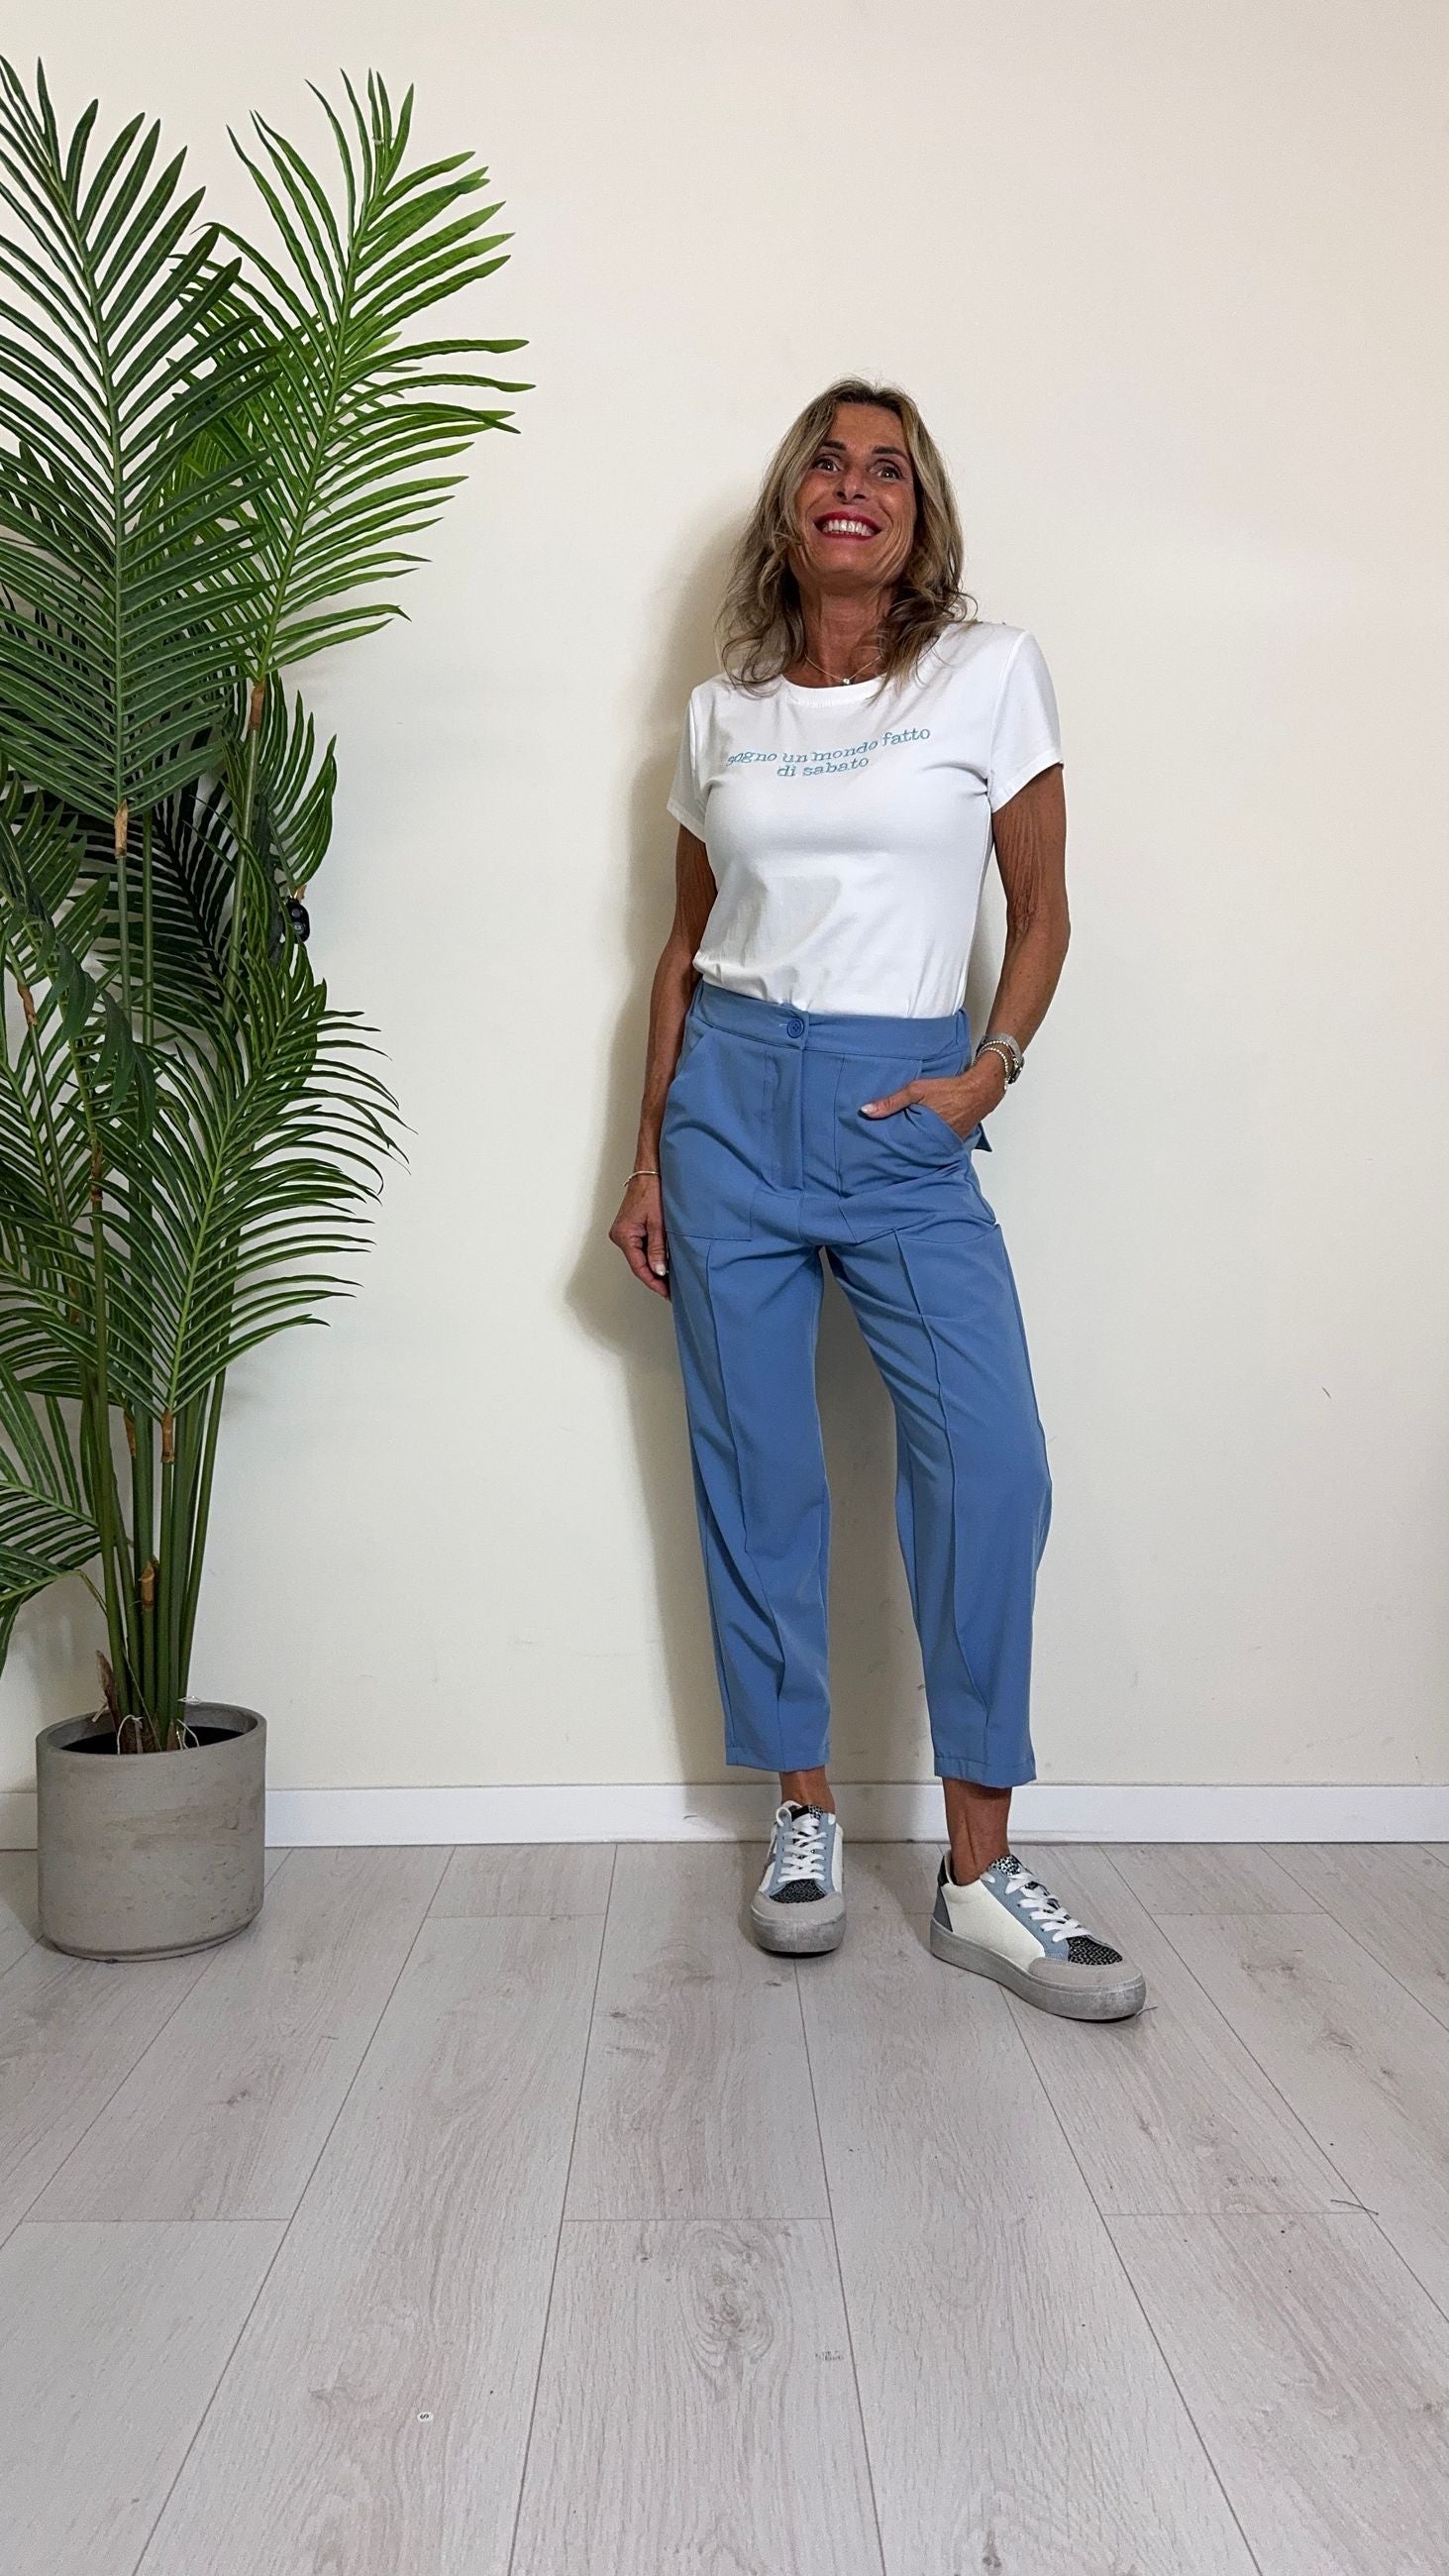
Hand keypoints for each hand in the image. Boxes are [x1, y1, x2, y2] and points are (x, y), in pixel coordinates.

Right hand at [609, 1170, 670, 1297]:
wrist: (650, 1171)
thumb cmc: (652, 1190)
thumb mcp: (658, 1223)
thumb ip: (658, 1249)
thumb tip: (659, 1271)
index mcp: (623, 1235)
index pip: (639, 1267)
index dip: (654, 1282)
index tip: (667, 1293)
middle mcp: (620, 1235)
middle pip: (639, 1263)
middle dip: (656, 1277)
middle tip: (673, 1289)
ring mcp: (625, 1231)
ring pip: (641, 1256)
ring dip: (655, 1266)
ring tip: (672, 1278)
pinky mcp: (631, 1227)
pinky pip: (642, 1247)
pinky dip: (653, 1254)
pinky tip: (665, 1261)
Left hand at [860, 1051, 1006, 1138]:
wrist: (979, 1092)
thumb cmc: (950, 1090)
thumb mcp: (916, 1091)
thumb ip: (891, 1102)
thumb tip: (866, 1111)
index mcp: (921, 1134)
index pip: (897, 1148)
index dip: (886, 1148)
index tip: (873, 1150)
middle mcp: (932, 1144)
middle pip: (908, 1152)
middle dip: (896, 1151)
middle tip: (881, 1152)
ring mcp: (942, 1145)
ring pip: (920, 1150)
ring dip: (910, 1148)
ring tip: (896, 1148)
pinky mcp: (949, 1143)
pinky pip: (932, 1146)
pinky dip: (923, 1144)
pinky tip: (916, 1140)